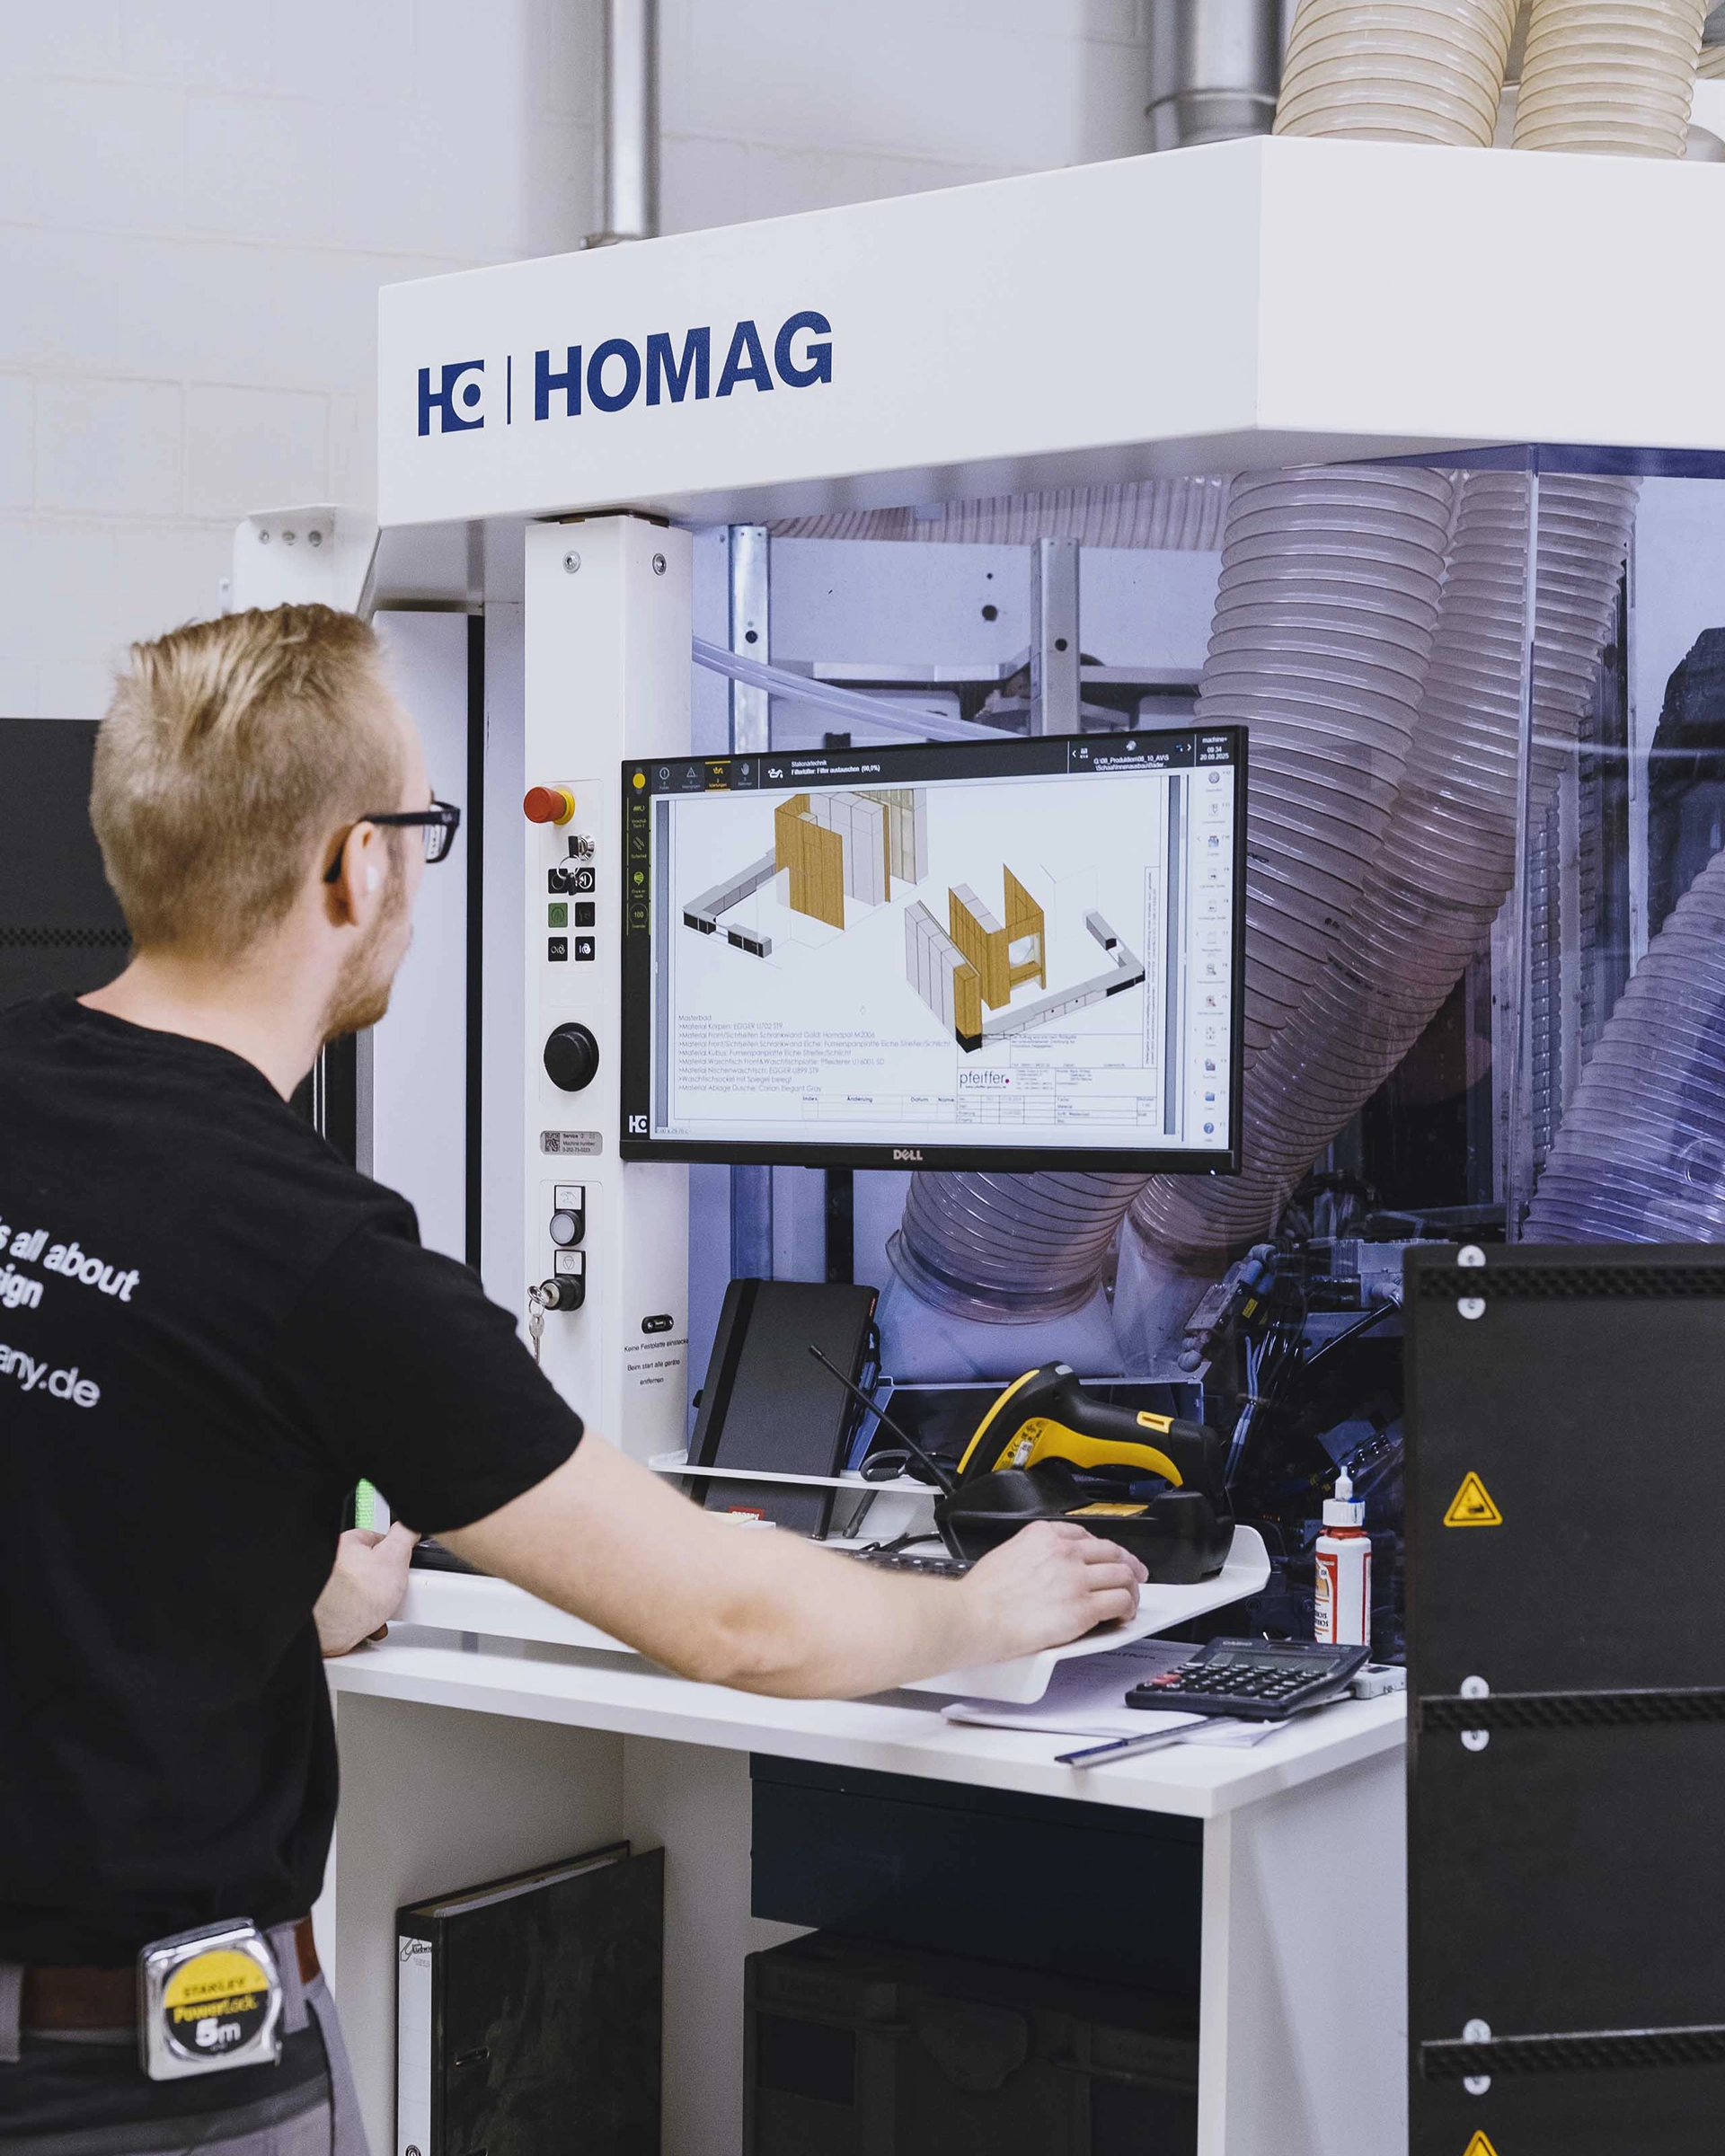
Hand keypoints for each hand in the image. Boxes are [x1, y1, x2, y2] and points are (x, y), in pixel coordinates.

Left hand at [314, 1523, 419, 1656]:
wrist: (333, 1629)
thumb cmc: (356, 1593)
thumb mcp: (395, 1555)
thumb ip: (405, 1535)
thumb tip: (410, 1526)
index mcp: (346, 1544)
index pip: (375, 1539)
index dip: (394, 1552)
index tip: (402, 1561)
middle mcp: (334, 1566)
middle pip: (370, 1571)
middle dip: (385, 1585)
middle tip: (393, 1591)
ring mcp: (332, 1592)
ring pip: (363, 1596)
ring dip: (376, 1607)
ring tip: (380, 1613)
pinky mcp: (331, 1615)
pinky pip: (354, 1615)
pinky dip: (365, 1622)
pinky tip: (370, 1626)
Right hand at [959, 1522, 1146, 1661]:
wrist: (972, 1616)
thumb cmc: (980, 1595)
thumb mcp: (1006, 1555)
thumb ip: (1032, 1557)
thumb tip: (1042, 1572)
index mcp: (1043, 1535)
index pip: (1085, 1535)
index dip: (1101, 1548)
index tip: (1105, 1556)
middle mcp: (1064, 1552)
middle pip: (1111, 1551)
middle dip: (1127, 1563)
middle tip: (1134, 1574)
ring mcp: (1076, 1579)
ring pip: (1122, 1575)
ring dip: (1131, 1588)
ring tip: (1130, 1600)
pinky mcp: (1083, 1608)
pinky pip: (1120, 1602)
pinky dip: (1127, 1608)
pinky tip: (1123, 1616)